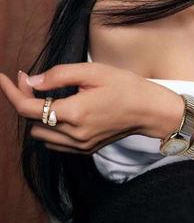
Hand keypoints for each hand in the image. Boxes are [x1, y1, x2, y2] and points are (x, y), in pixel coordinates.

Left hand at [0, 62, 181, 153]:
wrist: (150, 110)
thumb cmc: (125, 86)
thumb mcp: (94, 71)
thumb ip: (60, 75)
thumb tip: (32, 81)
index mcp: (74, 112)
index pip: (28, 107)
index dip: (12, 91)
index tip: (5, 77)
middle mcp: (73, 134)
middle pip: (31, 121)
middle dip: (27, 99)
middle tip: (33, 79)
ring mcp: (79, 145)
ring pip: (40, 134)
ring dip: (37, 115)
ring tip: (49, 96)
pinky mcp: (85, 150)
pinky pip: (53, 142)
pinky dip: (49, 127)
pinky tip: (61, 111)